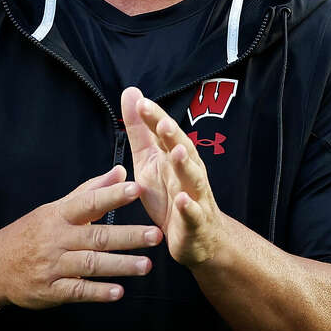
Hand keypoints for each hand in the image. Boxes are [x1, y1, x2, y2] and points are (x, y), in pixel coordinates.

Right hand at [0, 165, 162, 308]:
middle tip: (155, 235)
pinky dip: (97, 292)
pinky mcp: (49, 290)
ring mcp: (52, 266)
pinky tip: (118, 292)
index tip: (136, 189)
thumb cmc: (33, 233)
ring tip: (146, 265)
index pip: (88, 202)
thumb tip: (121, 172)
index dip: (112, 195)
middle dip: (128, 236)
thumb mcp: (57, 208)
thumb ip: (91, 191)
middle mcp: (56, 239)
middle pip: (96, 236)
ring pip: (90, 265)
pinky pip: (76, 291)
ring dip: (120, 265)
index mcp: (59, 215)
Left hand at [123, 86, 223, 267]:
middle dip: (174, 137)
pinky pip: (194, 214)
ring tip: (177, 153)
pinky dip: (189, 207)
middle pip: (183, 151)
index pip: (165, 134)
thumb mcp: (149, 162)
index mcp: (174, 157)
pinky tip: (182, 200)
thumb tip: (131, 93)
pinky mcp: (196, 222)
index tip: (141, 103)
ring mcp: (195, 196)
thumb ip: (140, 130)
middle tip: (162, 124)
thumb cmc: (171, 195)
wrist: (198, 238)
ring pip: (193, 178)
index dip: (155, 119)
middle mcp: (188, 172)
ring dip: (186, 165)